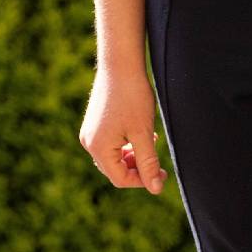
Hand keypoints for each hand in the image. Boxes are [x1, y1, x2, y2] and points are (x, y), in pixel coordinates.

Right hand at [79, 66, 168, 195]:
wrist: (120, 63)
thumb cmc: (133, 96)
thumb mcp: (143, 132)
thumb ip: (148, 163)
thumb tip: (156, 189)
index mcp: (98, 148)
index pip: (120, 179)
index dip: (143, 180)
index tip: (162, 173)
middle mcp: (89, 142)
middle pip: (115, 169)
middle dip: (137, 168)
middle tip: (158, 162)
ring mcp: (90, 131)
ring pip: (113, 156)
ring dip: (133, 156)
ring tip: (150, 142)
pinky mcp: (95, 121)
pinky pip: (110, 143)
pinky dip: (126, 144)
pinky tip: (141, 133)